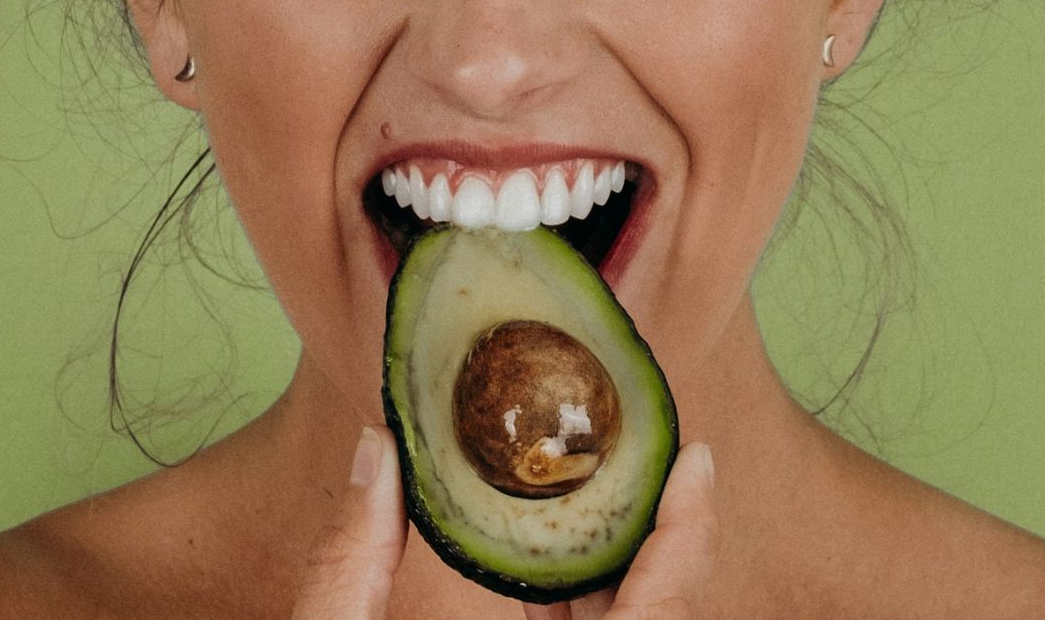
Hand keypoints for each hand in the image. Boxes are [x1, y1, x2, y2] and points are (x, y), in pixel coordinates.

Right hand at [291, 429, 716, 619]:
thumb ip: (346, 566)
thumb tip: (375, 448)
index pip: (658, 611)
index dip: (687, 532)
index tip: (698, 458)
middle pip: (648, 612)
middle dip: (647, 525)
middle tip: (634, 442)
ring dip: (610, 560)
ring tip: (592, 477)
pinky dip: (580, 598)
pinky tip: (546, 551)